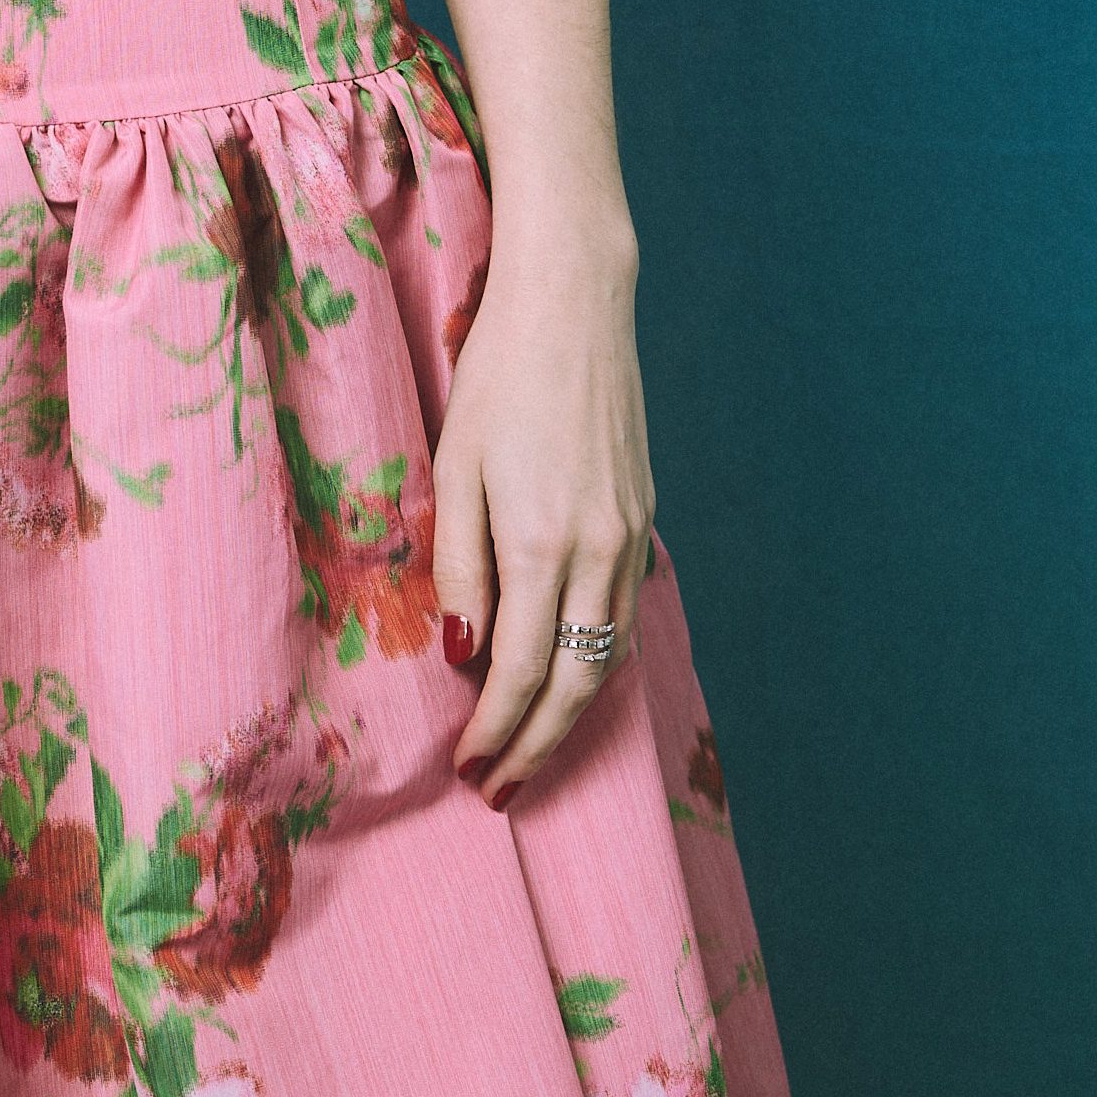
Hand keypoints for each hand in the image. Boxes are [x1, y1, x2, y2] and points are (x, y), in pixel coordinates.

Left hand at [432, 226, 653, 805]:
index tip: (469, 770)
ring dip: (571, 713)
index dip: (496, 732)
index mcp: (544, 542)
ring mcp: (630, 535)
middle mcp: (600, 551)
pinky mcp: (642, 517)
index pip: (523, 672)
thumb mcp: (455, 465)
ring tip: (530, 749)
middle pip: (577, 684)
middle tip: (499, 790)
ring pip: (608, 655)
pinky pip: (625, 614)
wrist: (574, 306)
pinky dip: (598, 660)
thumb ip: (460, 564)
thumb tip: (467, 654)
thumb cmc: (496, 376)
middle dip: (538, 747)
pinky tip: (571, 674)